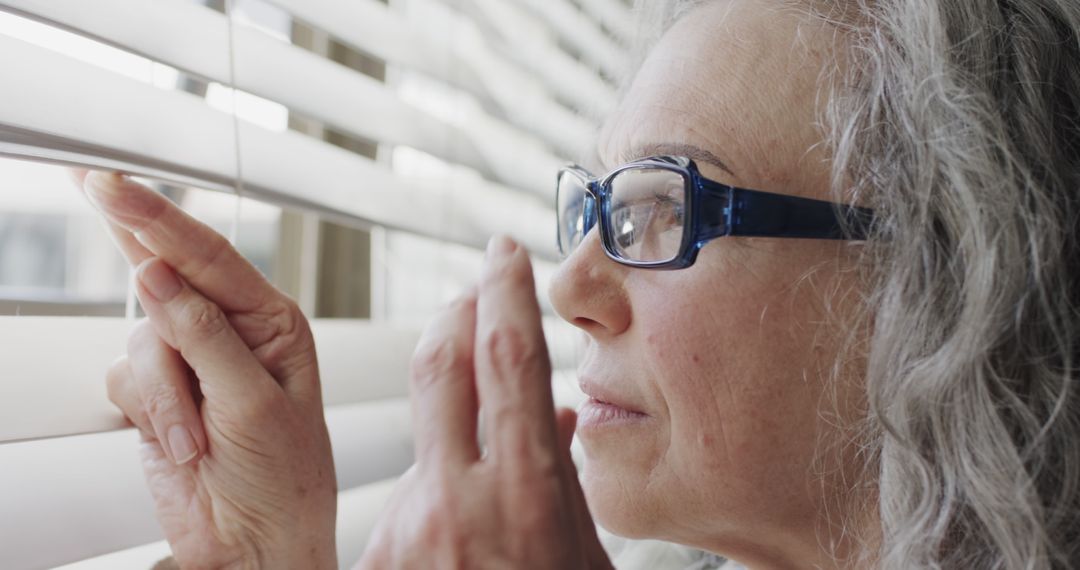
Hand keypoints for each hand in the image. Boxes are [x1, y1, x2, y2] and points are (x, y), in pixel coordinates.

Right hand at [80, 172, 336, 568]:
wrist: (255, 544)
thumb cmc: (284, 478)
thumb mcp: (255, 403)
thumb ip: (205, 336)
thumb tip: (158, 276)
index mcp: (272, 322)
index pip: (212, 257)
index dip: (161, 217)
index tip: (117, 185)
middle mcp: (231, 332)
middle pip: (170, 270)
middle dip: (137, 232)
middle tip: (96, 182)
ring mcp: (191, 363)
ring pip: (141, 336)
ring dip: (163, 392)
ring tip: (195, 435)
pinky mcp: (158, 396)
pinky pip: (125, 379)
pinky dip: (148, 411)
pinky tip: (179, 441)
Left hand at [357, 236, 611, 569]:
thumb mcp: (583, 560)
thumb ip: (568, 484)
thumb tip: (558, 419)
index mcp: (524, 496)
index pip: (509, 358)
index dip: (505, 292)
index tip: (504, 254)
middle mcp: (454, 503)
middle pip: (440, 363)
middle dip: (456, 313)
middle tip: (472, 293)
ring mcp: (404, 528)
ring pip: (425, 442)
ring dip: (453, 438)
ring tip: (485, 485)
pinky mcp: (371, 555)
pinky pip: (405, 501)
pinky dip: (435, 501)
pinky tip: (456, 537)